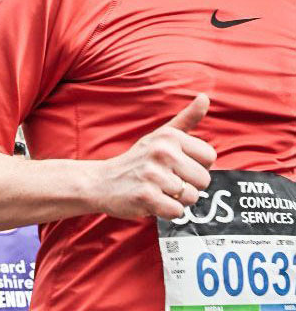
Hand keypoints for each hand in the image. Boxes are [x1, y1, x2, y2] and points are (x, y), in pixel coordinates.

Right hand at [95, 93, 216, 219]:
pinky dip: (167, 212)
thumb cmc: (136, 161)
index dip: (195, 167)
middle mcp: (163, 152)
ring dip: (177, 201)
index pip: (209, 157)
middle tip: (166, 184)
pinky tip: (152, 203)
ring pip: (191, 197)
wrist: (101, 182)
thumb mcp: (159, 136)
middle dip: (188, 187)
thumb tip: (204, 97)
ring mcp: (153, 175)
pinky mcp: (146, 196)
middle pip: (204, 180)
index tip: (176, 168)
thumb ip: (185, 119)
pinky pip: (177, 212)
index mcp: (170, 137)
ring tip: (158, 192)